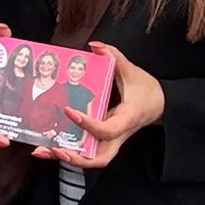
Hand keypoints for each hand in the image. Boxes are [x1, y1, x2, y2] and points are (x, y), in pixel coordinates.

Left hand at [50, 42, 162, 169]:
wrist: (161, 105)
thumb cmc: (148, 91)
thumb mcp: (133, 72)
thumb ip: (114, 56)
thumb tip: (95, 45)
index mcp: (127, 119)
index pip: (107, 130)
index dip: (88, 124)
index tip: (69, 111)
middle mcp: (118, 135)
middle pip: (99, 158)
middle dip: (76, 157)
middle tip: (54, 149)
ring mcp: (110, 140)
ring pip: (91, 159)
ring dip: (67, 157)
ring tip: (42, 151)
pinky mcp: (103, 139)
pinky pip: (87, 150)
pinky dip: (69, 150)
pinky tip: (48, 145)